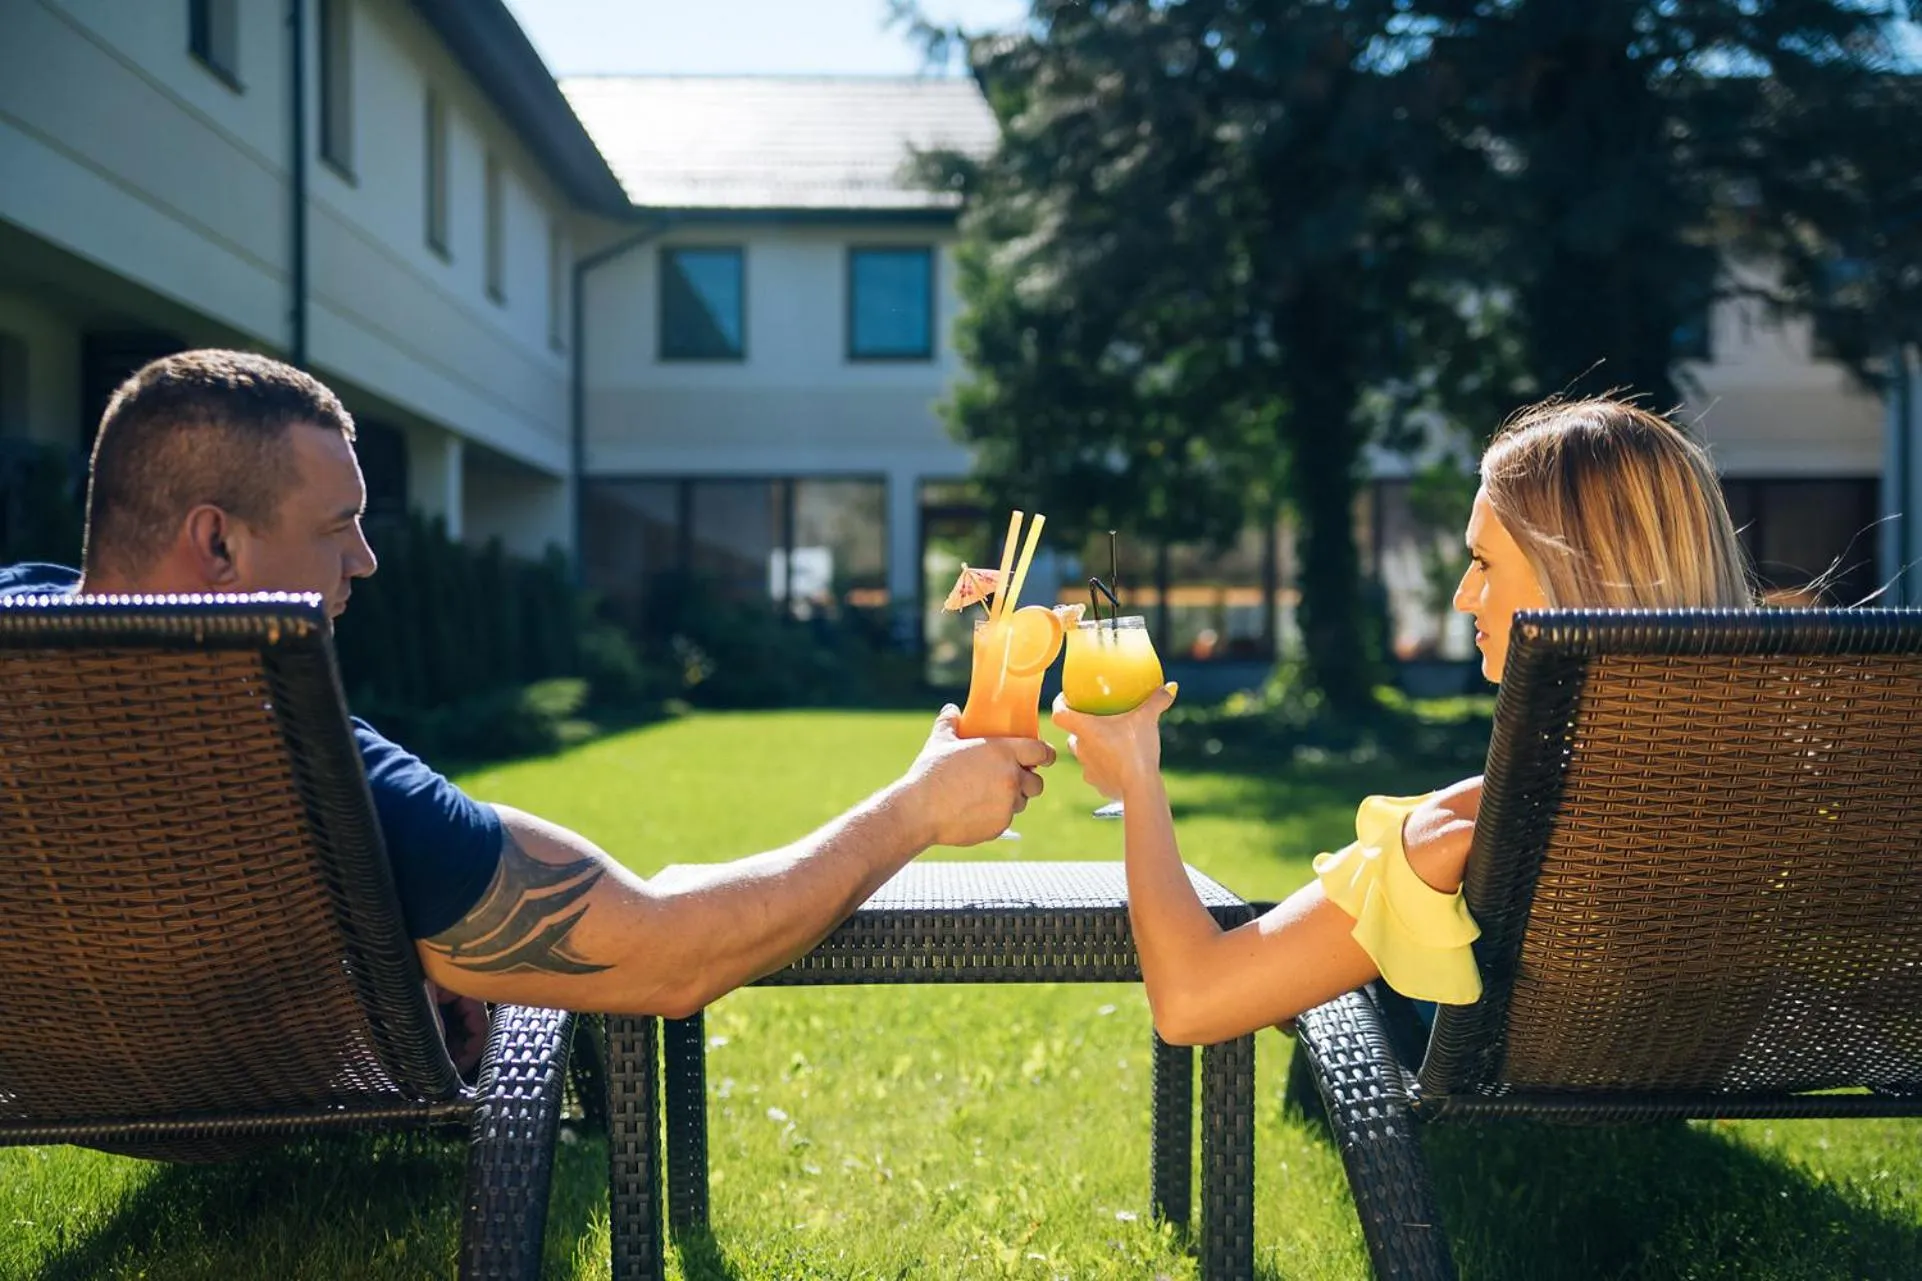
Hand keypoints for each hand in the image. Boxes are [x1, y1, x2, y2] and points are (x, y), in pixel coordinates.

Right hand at [899, 705, 1054, 846]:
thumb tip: (951, 710)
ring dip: (1012, 799)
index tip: (1045, 757)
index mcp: (1003, 752)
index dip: (1046, 754)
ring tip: (989, 795)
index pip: (1041, 751)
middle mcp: (1011, 778)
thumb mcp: (940, 741)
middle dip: (1028, 780)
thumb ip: (950, 722)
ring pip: (1021, 802)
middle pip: (1037, 782)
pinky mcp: (1000, 826)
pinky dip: (996, 816)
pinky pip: (1006, 819)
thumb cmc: (930, 773)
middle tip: (1012, 779)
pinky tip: (976, 810)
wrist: (920, 811)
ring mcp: (1007, 804)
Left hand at [1051, 684, 1177, 799]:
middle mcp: (1080, 748)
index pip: (1059, 714)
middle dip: (1082, 728)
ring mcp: (1087, 769)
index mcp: (1084, 729)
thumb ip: (1157, 701)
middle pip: (1073, 734)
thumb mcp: (1148, 719)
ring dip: (1094, 748)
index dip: (1060, 704)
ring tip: (1112, 742)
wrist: (1139, 788)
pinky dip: (1105, 768)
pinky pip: (1097, 772)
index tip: (1067, 698)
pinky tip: (1120, 765)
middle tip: (1098, 720)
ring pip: (1085, 754)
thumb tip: (1171, 686)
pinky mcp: (1097, 784)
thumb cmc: (1137, 749)